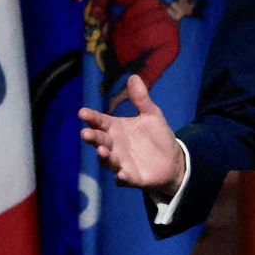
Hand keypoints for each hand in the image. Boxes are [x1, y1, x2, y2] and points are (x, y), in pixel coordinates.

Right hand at [78, 74, 185, 200]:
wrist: (172, 160)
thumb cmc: (157, 136)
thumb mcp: (151, 114)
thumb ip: (141, 98)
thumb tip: (134, 76)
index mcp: (116, 128)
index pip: (100, 121)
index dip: (91, 117)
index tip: (82, 112)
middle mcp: (114, 146)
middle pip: (100, 140)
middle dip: (92, 137)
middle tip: (85, 133)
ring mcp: (121, 162)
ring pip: (108, 160)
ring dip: (104, 156)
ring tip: (102, 150)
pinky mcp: (131, 177)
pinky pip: (124, 178)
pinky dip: (122, 177)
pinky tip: (122, 174)